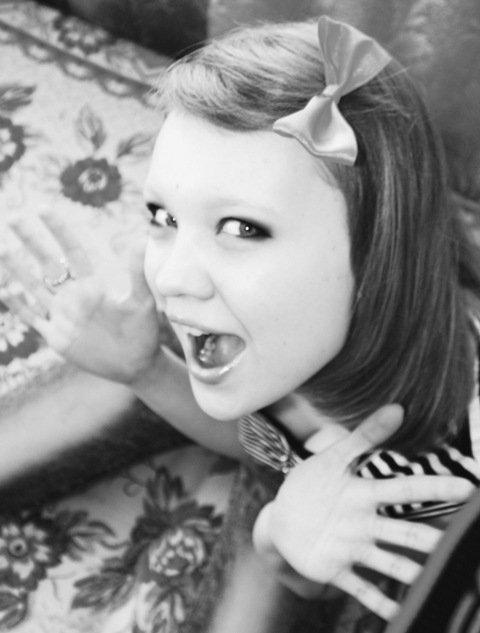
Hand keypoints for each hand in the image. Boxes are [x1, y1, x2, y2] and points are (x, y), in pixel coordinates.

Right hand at [0, 209, 162, 383]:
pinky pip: (33, 319)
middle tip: (15, 218)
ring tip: (2, 249)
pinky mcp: (58, 337)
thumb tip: (141, 238)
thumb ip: (137, 272)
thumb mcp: (141, 300)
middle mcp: (74, 296)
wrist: (137, 365)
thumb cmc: (143, 331)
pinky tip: (6, 291)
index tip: (44, 207)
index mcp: (92, 284)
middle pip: (47, 263)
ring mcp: (63, 316)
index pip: (72, 250)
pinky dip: (19, 306)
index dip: (58, 230)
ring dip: (17, 269)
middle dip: (31, 241)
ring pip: (34, 287)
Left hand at [253, 405, 474, 619]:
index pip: (404, 489)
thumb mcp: (333, 457)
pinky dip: (377, 601)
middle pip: (401, 532)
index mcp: (364, 493)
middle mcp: (365, 524)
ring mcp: (351, 548)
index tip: (467, 488)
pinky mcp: (334, 568)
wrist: (283, 516)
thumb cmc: (312, 483)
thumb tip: (397, 408)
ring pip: (386, 562)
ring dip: (407, 572)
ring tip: (429, 581)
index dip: (434, 487)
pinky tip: (397, 614)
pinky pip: (359, 587)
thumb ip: (364, 436)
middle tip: (453, 544)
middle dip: (427, 539)